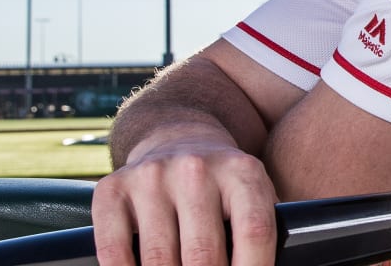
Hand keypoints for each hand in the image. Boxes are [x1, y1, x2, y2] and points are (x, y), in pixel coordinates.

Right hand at [93, 128, 277, 265]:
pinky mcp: (112, 189)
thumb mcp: (252, 196)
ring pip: (160, 261)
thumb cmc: (222, 186)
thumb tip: (278, 265)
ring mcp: (151, 177)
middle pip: (205, 256)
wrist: (177, 138)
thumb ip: (258, 234)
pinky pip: (115, 252)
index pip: (254, 234)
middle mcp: (196, 169)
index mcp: (241, 172)